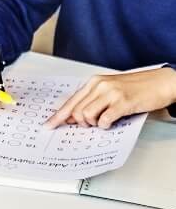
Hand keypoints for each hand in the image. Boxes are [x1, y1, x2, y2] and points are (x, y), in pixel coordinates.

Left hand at [46, 68, 175, 128]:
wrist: (159, 82)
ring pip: (86, 115)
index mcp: (93, 82)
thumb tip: (76, 117)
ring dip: (93, 124)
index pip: (71, 101)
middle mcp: (99, 86)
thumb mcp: (110, 90)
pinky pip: (104, 119)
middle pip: (75, 110)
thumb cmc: (136, 87)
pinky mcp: (122, 102)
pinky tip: (111, 122)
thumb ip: (93, 100)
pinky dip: (105, 125)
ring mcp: (110, 93)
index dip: (58, 115)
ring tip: (103, 122)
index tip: (49, 125)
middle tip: (89, 125)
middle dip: (79, 123)